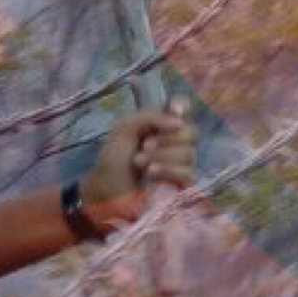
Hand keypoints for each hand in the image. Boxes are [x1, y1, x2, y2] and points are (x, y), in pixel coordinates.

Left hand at [76, 100, 198, 231]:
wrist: (106, 190)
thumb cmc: (113, 160)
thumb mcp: (124, 129)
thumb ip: (150, 118)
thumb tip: (179, 121)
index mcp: (161, 124)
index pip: (182, 108)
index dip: (182, 106)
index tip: (174, 109)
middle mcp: (175, 142)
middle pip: (191, 131)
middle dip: (166, 138)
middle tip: (145, 146)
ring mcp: (181, 164)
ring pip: (189, 153)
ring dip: (162, 156)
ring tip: (139, 163)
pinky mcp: (182, 186)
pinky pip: (188, 173)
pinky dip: (168, 170)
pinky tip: (151, 173)